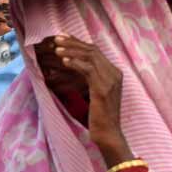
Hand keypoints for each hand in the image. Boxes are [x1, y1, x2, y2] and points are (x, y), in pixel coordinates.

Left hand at [53, 36, 133, 167]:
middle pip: (93, 50)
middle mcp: (115, 73)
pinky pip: (88, 69)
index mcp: (114, 73)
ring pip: (90, 56)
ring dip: (72, 51)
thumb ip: (90, 79)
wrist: (108, 133)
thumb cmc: (99, 117)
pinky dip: (75, 63)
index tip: (64, 38)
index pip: (96, 51)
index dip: (79, 43)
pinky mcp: (103, 88)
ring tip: (57, 49)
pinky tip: (63, 61)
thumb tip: (72, 66)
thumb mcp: (95, 93)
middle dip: (73, 43)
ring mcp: (111, 80)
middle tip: (57, 39)